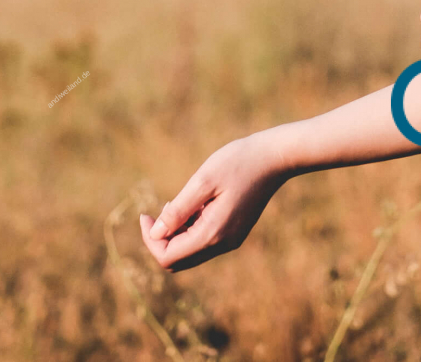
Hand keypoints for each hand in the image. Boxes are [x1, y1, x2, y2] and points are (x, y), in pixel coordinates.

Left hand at [141, 132, 290, 271]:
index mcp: (213, 233)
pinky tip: (194, 204)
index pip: (168, 256)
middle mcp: (222, 244)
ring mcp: (230, 241)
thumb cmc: (237, 163)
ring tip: (179, 202)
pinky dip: (189, 230)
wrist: (274, 159)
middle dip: (160, 240)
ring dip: (175, 234)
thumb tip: (155, 233)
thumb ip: (178, 210)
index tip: (146, 214)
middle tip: (159, 210)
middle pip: (177, 261)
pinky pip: (203, 243)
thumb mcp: (202, 181)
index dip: (150, 239)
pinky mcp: (234, 233)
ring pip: (190, 253)